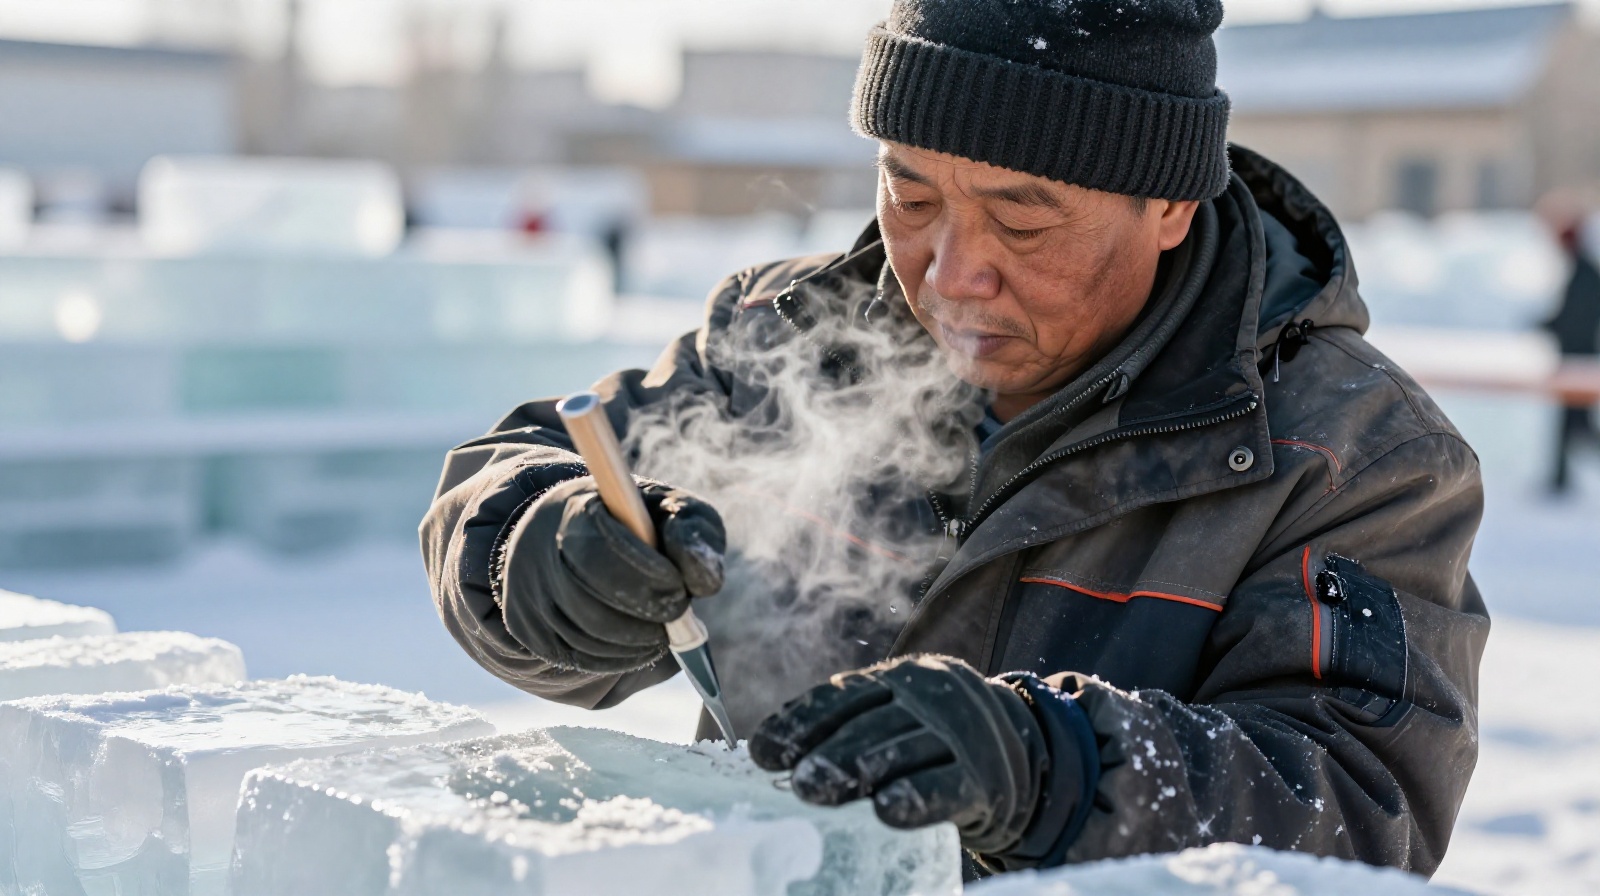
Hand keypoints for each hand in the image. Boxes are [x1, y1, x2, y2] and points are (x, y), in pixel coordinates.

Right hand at [499, 477, 724, 673]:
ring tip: (660, 627)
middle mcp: (538, 554)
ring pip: (589, 640)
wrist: (563, 535)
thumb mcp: (667, 507)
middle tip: (675, 613)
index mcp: (574, 511)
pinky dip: (620, 658)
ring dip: (638, 642)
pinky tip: (638, 641)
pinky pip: (580, 660)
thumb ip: (693, 531)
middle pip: (595, 608)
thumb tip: (705, 581)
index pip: (605, 553)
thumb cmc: (631, 521)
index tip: (679, 588)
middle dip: (647, 617)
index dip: (651, 578)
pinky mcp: (530, 632)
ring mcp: (529, 597)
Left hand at [749, 655, 1049, 854]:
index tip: (762, 751)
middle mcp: (928, 696)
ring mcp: (959, 734)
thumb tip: (774, 757)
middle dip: (827, 750)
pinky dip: (916, 798)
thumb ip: (848, 727)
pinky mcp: (984, 778)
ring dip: (859, 768)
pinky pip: (946, 787)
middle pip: (870, 723)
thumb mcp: (896, 719)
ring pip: (904, 749)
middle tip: (794, 779)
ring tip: (817, 790)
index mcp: (898, 678)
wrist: (1022, 753)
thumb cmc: (934, 742)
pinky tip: (887, 810)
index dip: (800, 722)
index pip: (842, 696)